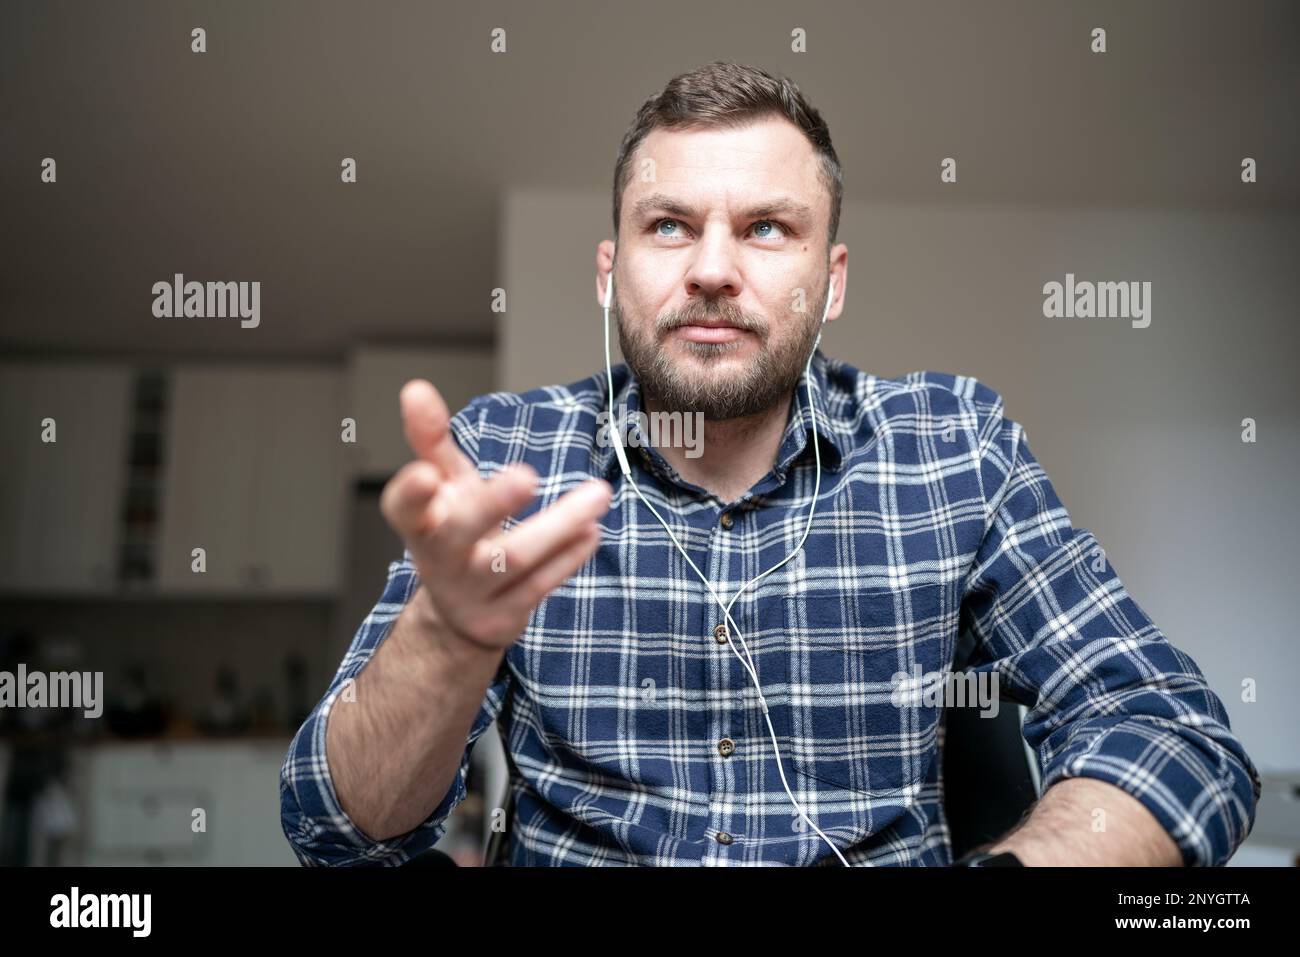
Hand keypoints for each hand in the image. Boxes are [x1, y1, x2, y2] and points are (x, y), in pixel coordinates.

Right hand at [380, 380, 611, 653]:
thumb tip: (416, 388)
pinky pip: (540, 585)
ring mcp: (470, 593)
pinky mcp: (502, 618)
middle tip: (526, 475)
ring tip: (598, 493)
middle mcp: (439, 560)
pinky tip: (592, 530)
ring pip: (514, 559)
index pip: (404, 508)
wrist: (460, 612)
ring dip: (559, 525)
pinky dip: (568, 557)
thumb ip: (432, 439)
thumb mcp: (443, 485)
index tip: (427, 474)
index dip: (411, 493)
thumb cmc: (453, 530)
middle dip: (491, 504)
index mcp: (419, 523)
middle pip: (459, 534)